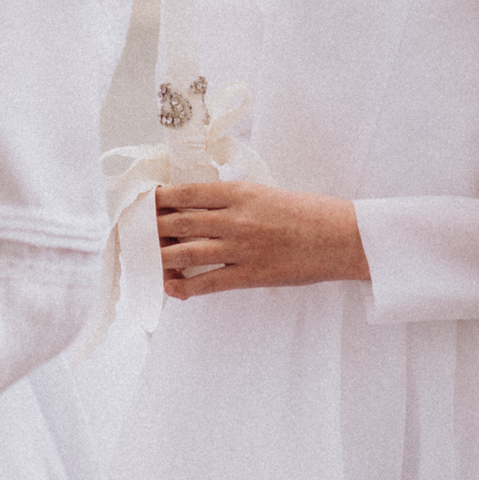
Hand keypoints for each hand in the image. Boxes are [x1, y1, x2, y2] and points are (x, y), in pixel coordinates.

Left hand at [155, 180, 368, 298]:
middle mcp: (235, 219)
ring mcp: (241, 248)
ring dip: (161, 256)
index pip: (188, 193)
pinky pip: (207, 282)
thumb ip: (235, 198)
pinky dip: (184, 286)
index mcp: (240, 193)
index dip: (161, 198)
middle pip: (179, 222)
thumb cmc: (308, 212)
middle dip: (153, 228)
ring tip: (148, 259)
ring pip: (186, 252)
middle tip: (137, 232)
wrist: (341, 237)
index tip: (147, 202)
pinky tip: (171, 286)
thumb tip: (202, 204)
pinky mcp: (250, 275)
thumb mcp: (267, 193)